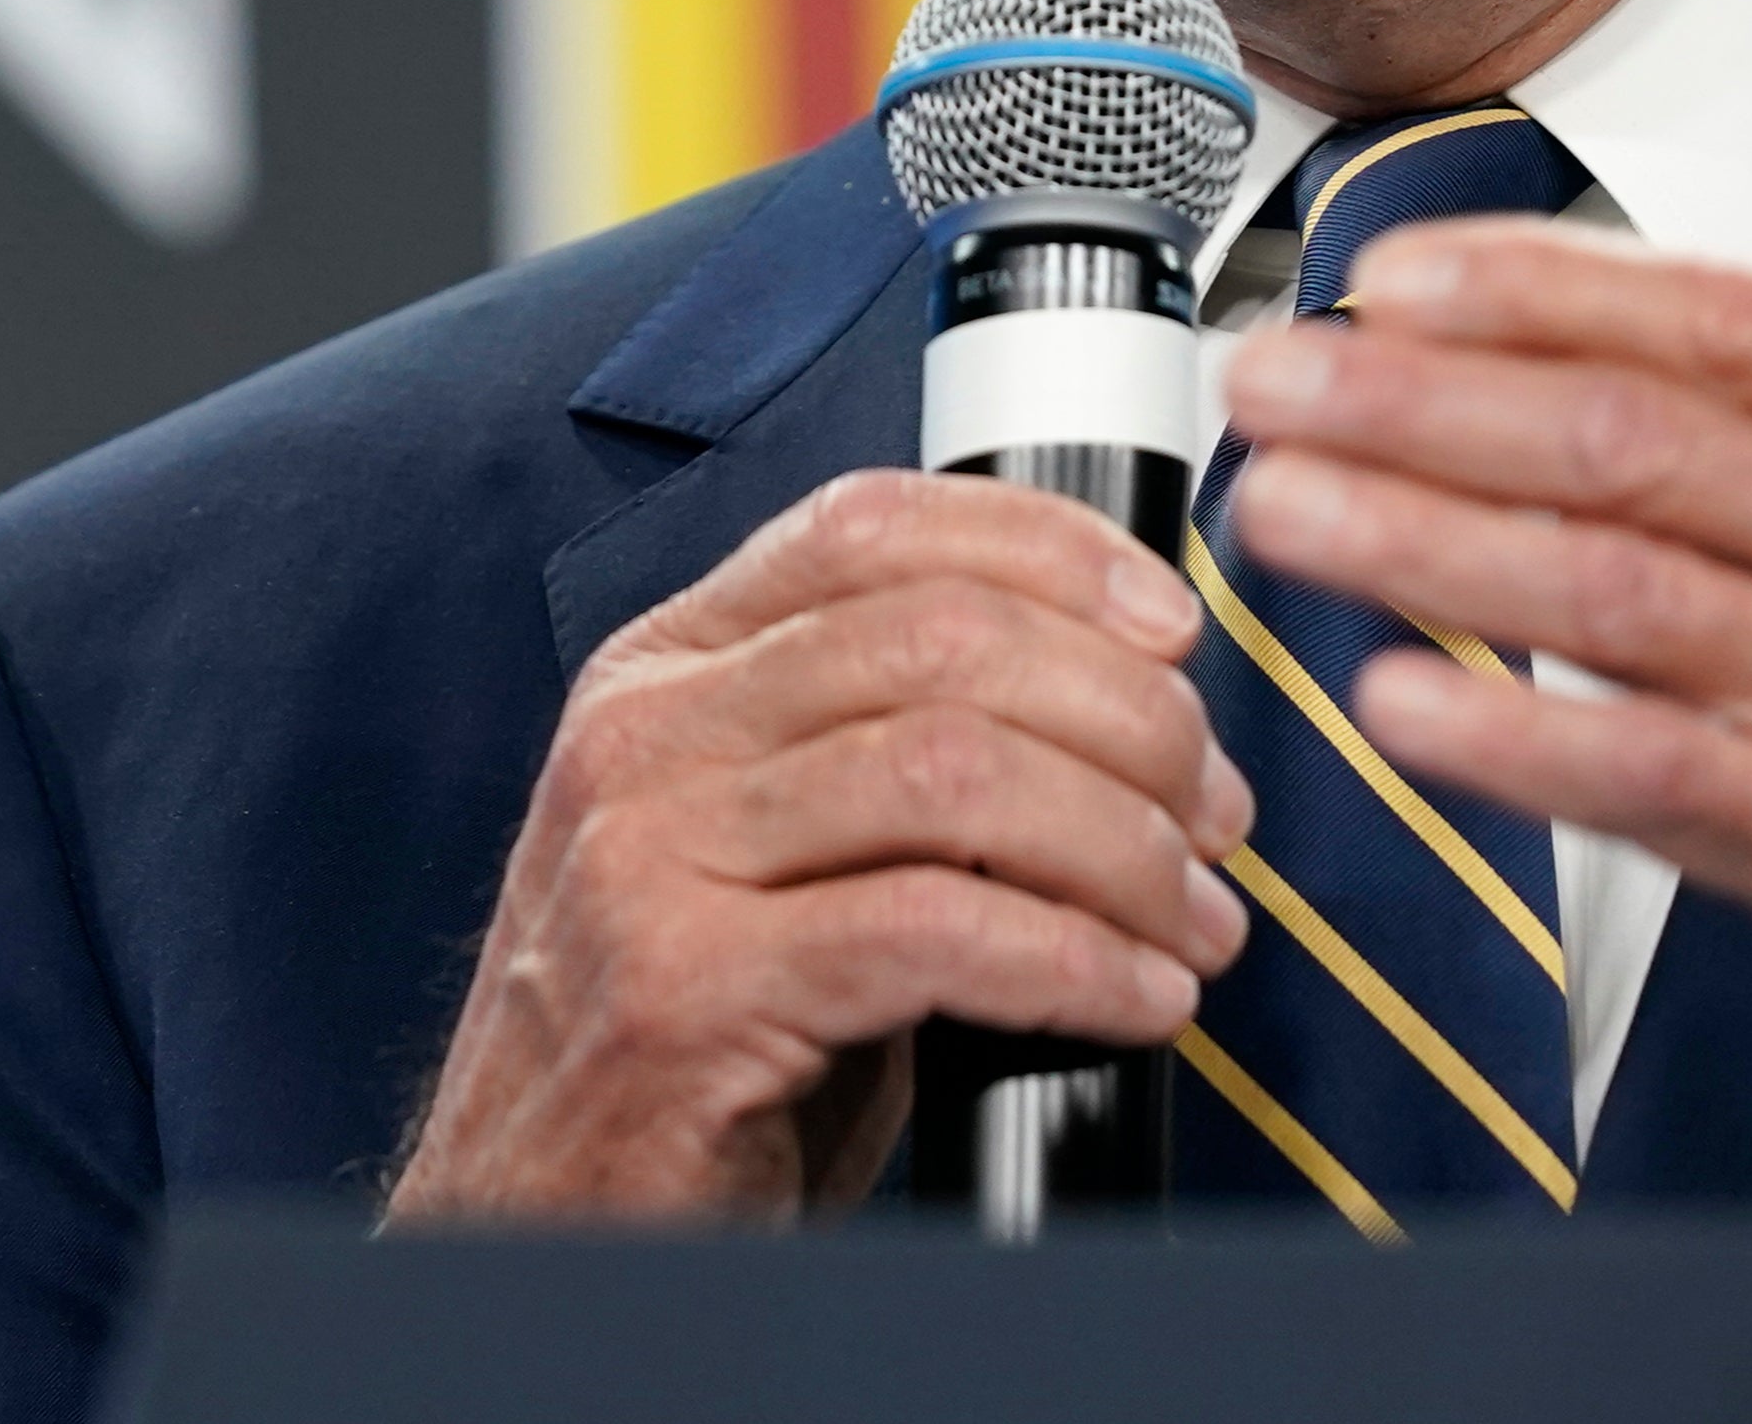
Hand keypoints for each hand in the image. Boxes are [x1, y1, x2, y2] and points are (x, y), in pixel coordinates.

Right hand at [383, 468, 1251, 1226]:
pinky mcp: (683, 997)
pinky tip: (1138, 1000)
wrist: (538, 1225)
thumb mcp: (776, 855)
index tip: (1171, 627)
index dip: (1051, 551)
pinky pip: (935, 932)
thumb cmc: (699, 1042)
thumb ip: (893, 751)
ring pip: (954, 771)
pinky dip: (1076, 962)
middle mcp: (642, 738)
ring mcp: (646, 861)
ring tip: (1194, 919)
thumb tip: (1127, 698)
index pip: (871, 526)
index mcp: (665, 673)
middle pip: (941, 637)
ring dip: (1123, 847)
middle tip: (1212, 814)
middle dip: (1127, 716)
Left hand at [1213, 108, 1751, 1151]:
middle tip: (1270, 383)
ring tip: (1283, 515)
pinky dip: (1529, 744)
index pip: (1717, 321)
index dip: (1548, 287)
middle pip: (1632, 438)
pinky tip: (1399, 708)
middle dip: (1426, 404)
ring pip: (1622, 591)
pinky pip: (1675, 780)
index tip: (1392, 275)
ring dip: (1431, 545)